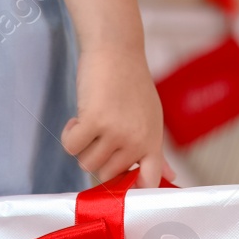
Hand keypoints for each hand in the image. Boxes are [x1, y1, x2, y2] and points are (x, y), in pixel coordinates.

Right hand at [62, 47, 169, 187]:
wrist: (116, 49)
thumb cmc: (131, 84)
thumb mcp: (151, 119)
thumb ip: (155, 152)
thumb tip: (170, 177)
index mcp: (152, 142)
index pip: (148, 181)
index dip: (131, 188)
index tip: (118, 185)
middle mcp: (137, 141)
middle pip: (105, 174)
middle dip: (96, 156)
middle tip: (100, 131)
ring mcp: (116, 132)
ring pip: (86, 163)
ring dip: (82, 145)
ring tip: (91, 119)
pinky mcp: (94, 121)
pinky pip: (71, 148)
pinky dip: (69, 135)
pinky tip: (78, 118)